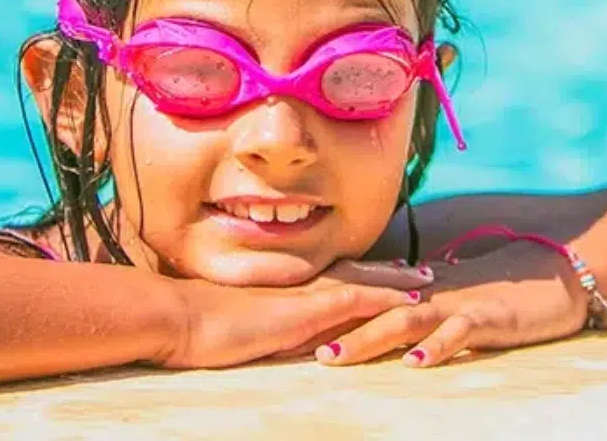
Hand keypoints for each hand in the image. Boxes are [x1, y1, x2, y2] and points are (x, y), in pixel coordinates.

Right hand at [158, 260, 433, 368]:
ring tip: (429, 284)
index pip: (328, 276)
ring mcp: (304, 295)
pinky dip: (386, 299)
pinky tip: (411, 304)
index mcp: (280, 287)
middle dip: (387, 273)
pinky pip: (357, 301)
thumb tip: (265, 335)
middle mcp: (297, 284)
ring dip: (397, 283)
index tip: (382, 272)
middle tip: (421, 272)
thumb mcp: (231, 324)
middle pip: (353, 272)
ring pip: (363, 282)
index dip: (358, 274)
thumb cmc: (192, 325)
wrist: (178, 318)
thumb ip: (254, 325)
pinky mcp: (307, 311)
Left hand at [313, 243, 587, 367]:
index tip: (287, 334)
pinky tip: (415, 363)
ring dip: (367, 339)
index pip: (364, 304)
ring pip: (404, 320)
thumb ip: (415, 310)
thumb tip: (378, 321)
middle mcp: (429, 296)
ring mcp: (456, 305)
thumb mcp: (450, 304)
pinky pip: (458, 333)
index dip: (326, 318)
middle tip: (291, 348)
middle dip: (330, 330)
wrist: (553, 272)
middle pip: (371, 311)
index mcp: (417, 293)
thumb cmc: (499, 292)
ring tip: (334, 358)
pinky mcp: (487, 317)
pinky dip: (436, 348)